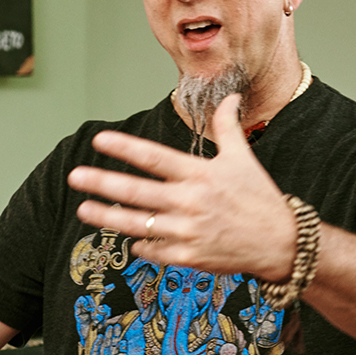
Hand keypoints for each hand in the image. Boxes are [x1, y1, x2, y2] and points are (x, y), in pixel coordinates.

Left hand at [67, 95, 295, 281]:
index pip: (154, 157)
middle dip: (101, 183)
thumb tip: (231, 97)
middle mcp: (189, 202)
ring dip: (107, 217)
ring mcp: (187, 232)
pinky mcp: (189, 257)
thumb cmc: (259, 198)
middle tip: (74, 176)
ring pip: (137, 223)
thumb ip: (228, 127)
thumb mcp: (243, 158)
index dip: (125, 148)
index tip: (99, 140)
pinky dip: (140, 245)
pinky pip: (153, 250)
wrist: (281, 243)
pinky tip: (130, 238)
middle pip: (136, 192)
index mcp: (199, 175)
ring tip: (83, 209)